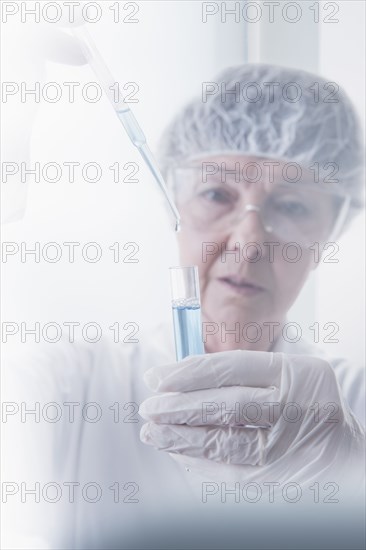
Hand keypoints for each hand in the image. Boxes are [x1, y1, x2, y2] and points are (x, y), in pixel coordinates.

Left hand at [140, 351, 364, 489]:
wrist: (347, 455)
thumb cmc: (308, 408)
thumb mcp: (289, 377)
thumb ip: (244, 374)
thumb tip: (181, 379)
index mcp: (298, 373)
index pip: (232, 368)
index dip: (188, 372)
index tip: (157, 378)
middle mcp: (297, 408)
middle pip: (226, 405)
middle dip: (180, 407)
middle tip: (149, 408)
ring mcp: (290, 447)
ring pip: (225, 442)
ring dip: (182, 439)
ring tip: (153, 433)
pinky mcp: (282, 480)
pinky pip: (231, 473)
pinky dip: (200, 463)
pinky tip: (180, 454)